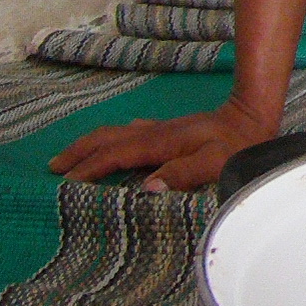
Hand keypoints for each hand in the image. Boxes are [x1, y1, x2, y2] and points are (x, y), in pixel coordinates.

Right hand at [50, 98, 278, 193]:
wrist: (253, 117)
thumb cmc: (238, 146)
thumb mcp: (215, 163)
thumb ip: (182, 174)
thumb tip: (146, 188)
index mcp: (159, 143)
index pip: (114, 155)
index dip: (89, 168)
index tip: (65, 182)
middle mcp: (154, 134)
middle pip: (106, 139)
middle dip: (78, 151)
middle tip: (52, 167)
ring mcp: (160, 130)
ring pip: (115, 134)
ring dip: (91, 145)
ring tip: (72, 158)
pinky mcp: (169, 132)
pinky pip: (129, 135)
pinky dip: (112, 142)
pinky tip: (115, 147)